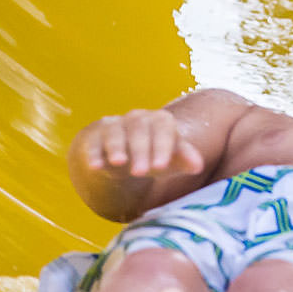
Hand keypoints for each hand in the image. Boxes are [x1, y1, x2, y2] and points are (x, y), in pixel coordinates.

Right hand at [77, 109, 203, 177]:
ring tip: (119, 163)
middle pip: (139, 130)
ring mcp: (115, 125)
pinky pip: (94, 141)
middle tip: (141, 173)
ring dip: (116, 147)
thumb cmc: (154, 155)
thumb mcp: (171, 159)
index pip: (163, 128)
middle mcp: (137, 118)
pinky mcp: (96, 135)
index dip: (162, 146)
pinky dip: (94, 153)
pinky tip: (96, 166)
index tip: (161, 166)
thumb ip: (185, 159)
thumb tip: (197, 165)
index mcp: (160, 121)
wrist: (125, 155)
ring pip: (115, 132)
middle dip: (140, 151)